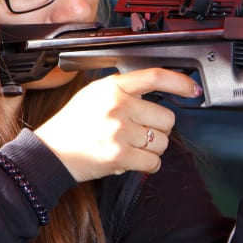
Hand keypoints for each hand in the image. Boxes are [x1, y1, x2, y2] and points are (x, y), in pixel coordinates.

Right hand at [34, 68, 200, 180]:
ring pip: (162, 142)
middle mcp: (118, 106)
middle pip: (166, 117)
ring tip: (130, 146)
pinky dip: (148, 164)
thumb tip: (156, 91)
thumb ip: (123, 90)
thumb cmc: (72, 125)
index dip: (179, 82)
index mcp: (112, 87)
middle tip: (138, 132)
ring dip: (152, 148)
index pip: (154, 77)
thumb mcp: (94, 95)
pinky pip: (153, 162)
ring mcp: (120, 131)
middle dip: (158, 128)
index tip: (192, 89)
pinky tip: (132, 159)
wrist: (50, 152)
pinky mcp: (120, 155)